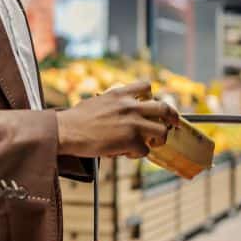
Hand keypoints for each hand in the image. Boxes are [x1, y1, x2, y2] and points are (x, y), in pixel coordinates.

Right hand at [55, 81, 178, 158]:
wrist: (66, 130)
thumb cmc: (75, 119)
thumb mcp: (96, 101)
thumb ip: (110, 103)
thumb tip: (114, 110)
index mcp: (119, 94)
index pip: (146, 86)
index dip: (152, 96)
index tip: (153, 105)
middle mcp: (130, 106)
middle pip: (164, 108)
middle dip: (173, 117)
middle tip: (174, 124)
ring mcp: (133, 124)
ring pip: (162, 131)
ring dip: (158, 139)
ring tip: (150, 143)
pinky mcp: (131, 141)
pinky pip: (145, 150)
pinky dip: (138, 154)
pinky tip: (127, 154)